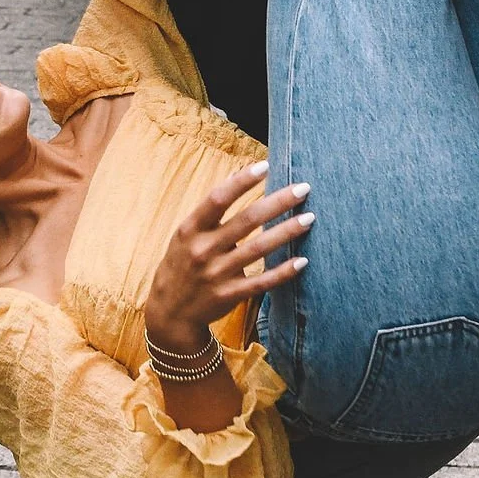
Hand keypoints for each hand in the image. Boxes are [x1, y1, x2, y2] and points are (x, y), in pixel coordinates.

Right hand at [146, 161, 311, 353]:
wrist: (169, 312)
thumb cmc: (181, 263)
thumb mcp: (186, 234)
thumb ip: (211, 210)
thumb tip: (239, 177)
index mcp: (190, 229)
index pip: (218, 198)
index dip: (242, 181)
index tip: (266, 165)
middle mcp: (203, 249)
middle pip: (247, 220)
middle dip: (278, 202)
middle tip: (304, 188)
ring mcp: (217, 274)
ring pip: (258, 249)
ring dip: (286, 232)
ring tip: (309, 218)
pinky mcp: (229, 295)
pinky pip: (262, 282)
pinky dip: (283, 272)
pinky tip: (302, 260)